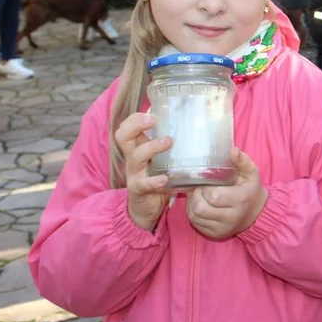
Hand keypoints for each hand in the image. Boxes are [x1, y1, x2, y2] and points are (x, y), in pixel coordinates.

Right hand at [114, 113, 173, 230]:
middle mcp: (133, 158)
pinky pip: (144, 183)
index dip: (136, 118)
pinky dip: (154, 180)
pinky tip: (165, 178)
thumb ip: (172, 146)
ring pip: (136, 156)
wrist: (145, 209)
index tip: (153, 113)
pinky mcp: (139, 190)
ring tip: (168, 142)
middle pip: (123, 136)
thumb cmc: (157, 178)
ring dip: (152, 147)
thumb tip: (198, 127)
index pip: (127, 127)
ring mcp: (134, 174)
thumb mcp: (162, 160)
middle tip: (153, 120)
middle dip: (136, 124)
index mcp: (137, 148)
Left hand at [186, 147, 267, 238]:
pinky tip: (199, 204)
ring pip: (195, 216)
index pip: (213, 196)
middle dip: (195, 195)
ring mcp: (222, 228)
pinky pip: (196, 223)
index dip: (205, 187)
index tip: (206, 181)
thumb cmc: (251, 189)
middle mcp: (231, 217)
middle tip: (199, 187)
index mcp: (240, 200)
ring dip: (192, 203)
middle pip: (201, 208)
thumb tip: (232, 149)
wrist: (256, 214)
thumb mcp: (251, 173)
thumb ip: (242, 160)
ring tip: (198, 195)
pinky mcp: (215, 234)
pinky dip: (193, 213)